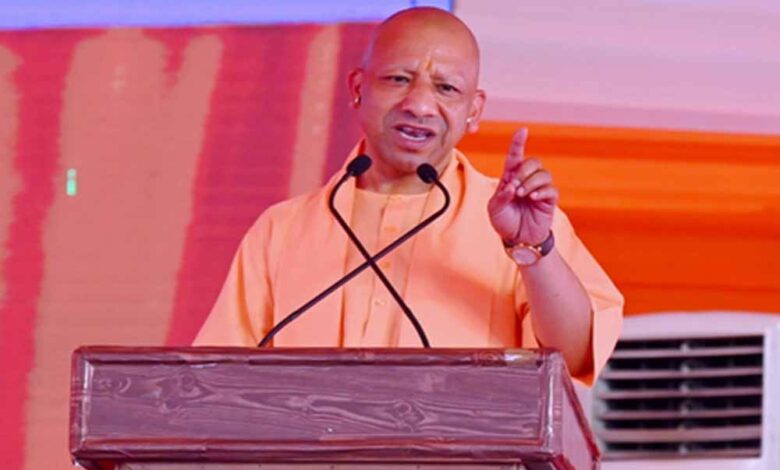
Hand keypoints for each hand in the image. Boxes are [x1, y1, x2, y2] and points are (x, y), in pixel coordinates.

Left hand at [488, 128, 557, 245]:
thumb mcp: (494, 209)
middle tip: (514, 187)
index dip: (518, 143)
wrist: (517, 239)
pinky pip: (551, 189)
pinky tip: (533, 198)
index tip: (523, 131)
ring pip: (543, 174)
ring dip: (531, 182)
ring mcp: (538, 189)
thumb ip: (500, 196)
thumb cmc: (504, 222)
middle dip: (523, 171)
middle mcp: (526, 180)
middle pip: (533, 162)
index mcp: (510, 178)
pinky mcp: (548, 200)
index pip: (515, 156)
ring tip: (522, 195)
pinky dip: (541, 191)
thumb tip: (512, 187)